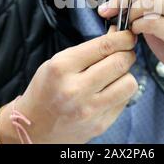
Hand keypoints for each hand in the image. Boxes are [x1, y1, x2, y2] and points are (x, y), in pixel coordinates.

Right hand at [0, 28, 137, 143]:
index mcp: (62, 67)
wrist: (34, 127)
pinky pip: (124, 100)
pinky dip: (121, 92)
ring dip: (126, 74)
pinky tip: (109, 91)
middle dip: (128, 53)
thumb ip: (88, 50)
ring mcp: (89, 110)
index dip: (123, 38)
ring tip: (115, 74)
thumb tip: (117, 36)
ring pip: (129, 83)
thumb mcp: (58, 62)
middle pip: (120, 63)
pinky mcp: (99, 124)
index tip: (128, 35)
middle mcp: (76, 89)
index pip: (104, 46)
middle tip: (125, 52)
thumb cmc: (46, 90)